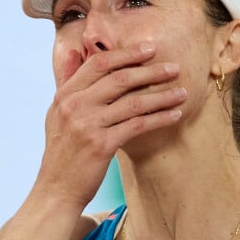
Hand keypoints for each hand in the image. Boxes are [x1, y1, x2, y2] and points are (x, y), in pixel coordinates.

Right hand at [35, 43, 186, 207]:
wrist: (56, 189)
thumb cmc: (62, 153)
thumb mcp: (56, 114)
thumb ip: (66, 83)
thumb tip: (73, 52)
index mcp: (65, 95)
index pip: (98, 64)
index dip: (126, 54)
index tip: (149, 49)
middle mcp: (75, 106)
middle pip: (120, 79)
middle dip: (151, 71)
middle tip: (174, 67)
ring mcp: (88, 125)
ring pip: (133, 102)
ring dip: (162, 96)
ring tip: (182, 92)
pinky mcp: (102, 145)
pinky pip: (138, 125)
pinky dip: (159, 118)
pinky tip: (174, 115)